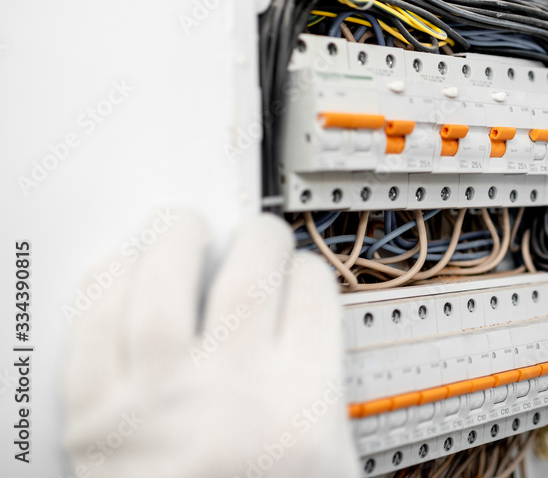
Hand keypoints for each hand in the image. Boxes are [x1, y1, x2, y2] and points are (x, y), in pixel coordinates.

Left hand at [62, 208, 358, 477]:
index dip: (308, 268)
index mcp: (297, 409)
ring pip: (163, 285)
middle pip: (248, 276)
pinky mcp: (94, 418)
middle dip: (257, 238)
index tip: (300, 269)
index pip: (312, 296)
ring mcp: (155, 401)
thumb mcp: (325, 467)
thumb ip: (323, 396)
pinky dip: (105, 286)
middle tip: (255, 235)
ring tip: (182, 223)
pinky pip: (94, 329)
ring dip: (174, 239)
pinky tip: (119, 266)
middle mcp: (229, 393)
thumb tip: (307, 326)